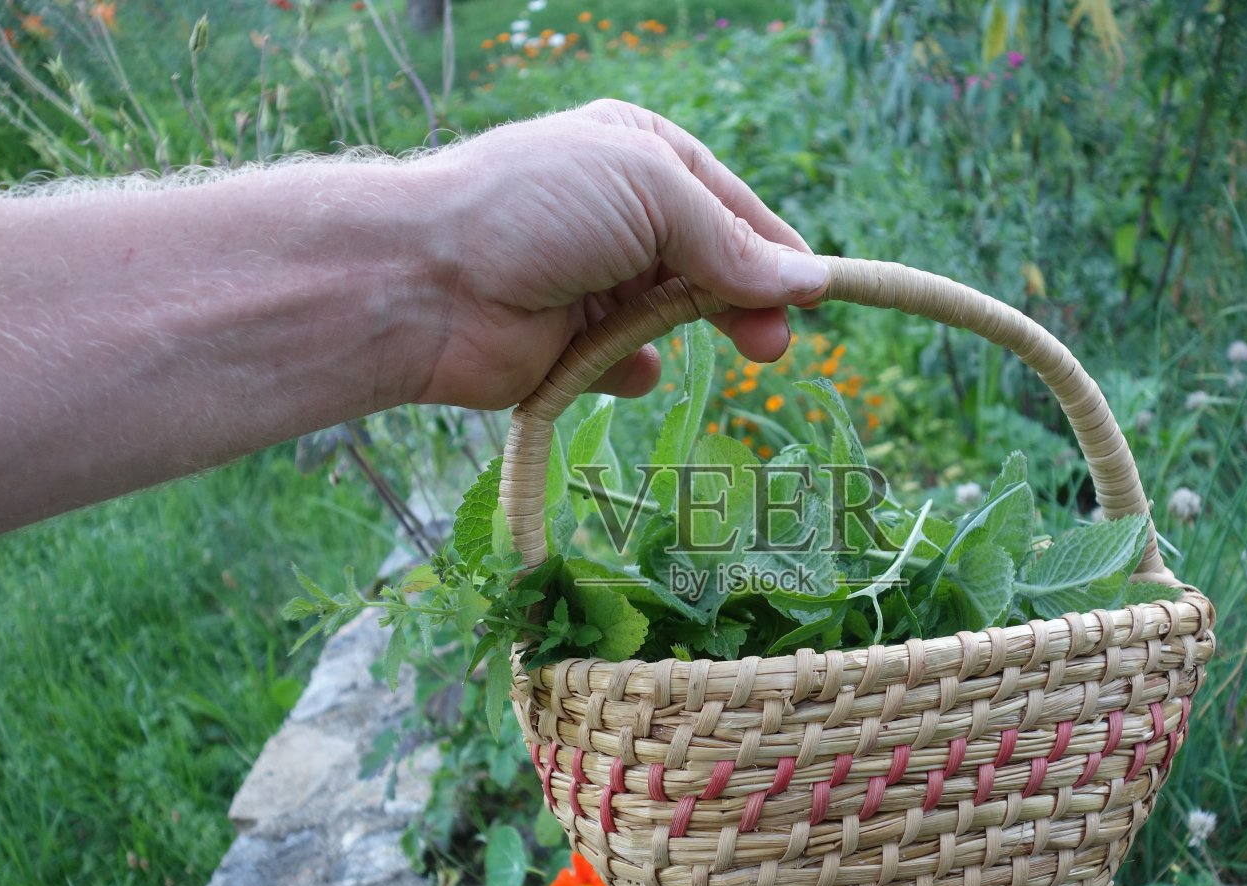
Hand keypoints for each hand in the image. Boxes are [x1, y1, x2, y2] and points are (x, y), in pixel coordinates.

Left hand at [399, 99, 828, 408]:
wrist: (425, 280)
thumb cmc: (539, 207)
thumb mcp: (652, 193)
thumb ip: (731, 242)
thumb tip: (809, 280)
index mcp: (640, 156)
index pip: (733, 207)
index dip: (778, 252)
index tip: (820, 295)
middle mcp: (620, 216)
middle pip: (713, 266)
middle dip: (748, 302)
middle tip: (774, 345)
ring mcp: (595, 283)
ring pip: (676, 318)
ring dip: (695, 333)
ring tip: (720, 355)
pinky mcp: (571, 347)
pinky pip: (628, 364)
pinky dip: (633, 369)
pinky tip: (624, 367)